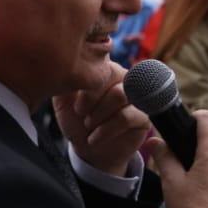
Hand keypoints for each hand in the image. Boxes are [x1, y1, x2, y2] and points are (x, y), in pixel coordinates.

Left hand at [54, 61, 151, 176]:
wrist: (89, 150)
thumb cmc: (77, 123)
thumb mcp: (63, 103)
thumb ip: (64, 83)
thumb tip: (64, 67)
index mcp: (105, 70)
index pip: (102, 56)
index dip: (88, 76)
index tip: (75, 100)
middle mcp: (123, 79)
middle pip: (113, 72)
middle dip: (91, 97)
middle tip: (79, 113)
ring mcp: (136, 97)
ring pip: (120, 94)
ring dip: (99, 113)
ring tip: (88, 125)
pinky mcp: (143, 116)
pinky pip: (127, 116)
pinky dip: (106, 129)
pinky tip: (95, 138)